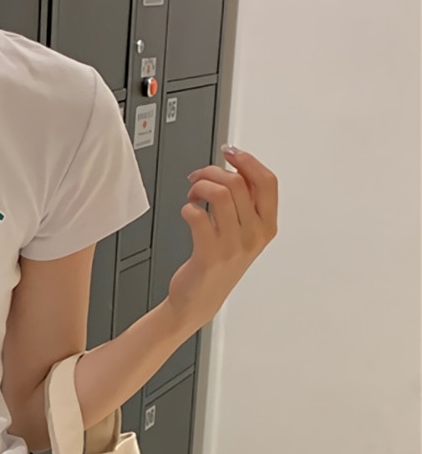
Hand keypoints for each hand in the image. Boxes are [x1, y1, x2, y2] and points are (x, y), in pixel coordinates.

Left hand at [166, 146, 278, 333]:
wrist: (198, 301)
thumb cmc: (218, 266)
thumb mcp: (243, 235)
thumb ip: (245, 205)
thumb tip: (233, 169)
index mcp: (267, 227)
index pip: (267, 182)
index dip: (248, 161)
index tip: (230, 152)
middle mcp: (253, 236)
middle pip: (238, 183)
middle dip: (212, 172)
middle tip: (198, 178)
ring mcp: (232, 246)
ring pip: (219, 194)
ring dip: (199, 186)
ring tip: (192, 195)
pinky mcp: (209, 254)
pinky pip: (197, 216)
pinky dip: (187, 208)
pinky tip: (187, 213)